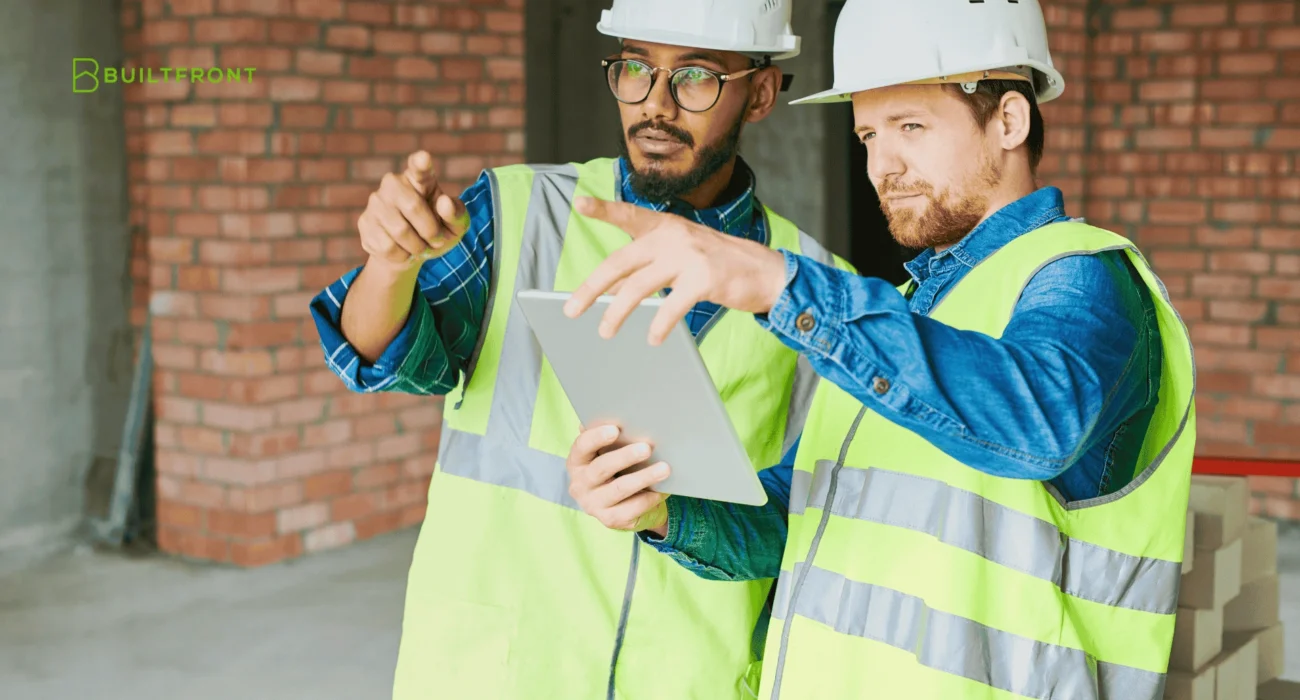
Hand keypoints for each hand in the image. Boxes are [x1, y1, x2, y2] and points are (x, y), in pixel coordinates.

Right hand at [357, 150, 470, 276]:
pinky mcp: (365, 222)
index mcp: (420, 179)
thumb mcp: (455, 226)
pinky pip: (387, 246)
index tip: (424, 158)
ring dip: (417, 247)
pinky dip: (402, 256)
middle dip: (430, 231)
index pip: (419, 166)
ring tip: (420, 246)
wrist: (410, 252)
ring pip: (399, 231)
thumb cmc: (437, 231)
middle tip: (436, 240)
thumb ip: (456, 213)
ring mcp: (376, 201)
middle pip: (413, 206)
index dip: (421, 163)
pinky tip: (403, 251)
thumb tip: (444, 203)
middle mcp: (394, 183)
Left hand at [562, 197, 787, 344]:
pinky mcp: (705, 278)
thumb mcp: (678, 259)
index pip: (629, 216)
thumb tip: (610, 289)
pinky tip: (652, 338)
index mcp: (664, 227)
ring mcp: (689, 256)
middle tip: (571, 309)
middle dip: (592, 287)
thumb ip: (646, 269)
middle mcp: (673, 236)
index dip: (604, 209)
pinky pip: (672, 305)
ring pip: (639, 286)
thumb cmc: (716, 266)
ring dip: (617, 312)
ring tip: (605, 331)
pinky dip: (659, 324)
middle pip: (621, 261)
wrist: (765, 272)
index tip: (580, 203)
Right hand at [566, 424, 671, 534]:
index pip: (582, 447)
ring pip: (620, 489)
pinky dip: (648, 498)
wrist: (617, 504)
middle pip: (601, 468)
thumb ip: (608, 438)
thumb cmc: (614, 469)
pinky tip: (662, 490)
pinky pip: (631, 508)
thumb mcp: (607, 453)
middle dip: (625, 457)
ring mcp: (593, 504)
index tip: (615, 429)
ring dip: (644, 477)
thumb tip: (619, 415)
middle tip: (646, 448)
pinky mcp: (609, 519)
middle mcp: (580, 484)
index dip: (596, 437)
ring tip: (664, 468)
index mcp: (577, 462)